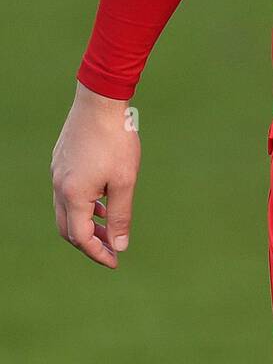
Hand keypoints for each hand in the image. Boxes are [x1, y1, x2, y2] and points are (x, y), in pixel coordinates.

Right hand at [51, 82, 140, 268]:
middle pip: (68, 228)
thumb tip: (119, 246)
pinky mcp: (61, 161)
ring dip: (87, 223)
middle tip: (112, 248)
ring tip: (110, 225)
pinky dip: (84, 204)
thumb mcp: (124, 181)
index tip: (115, 261)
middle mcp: (59, 186)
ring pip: (67, 210)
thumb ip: (120, 216)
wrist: (100, 101)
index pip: (80, 238)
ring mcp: (57, 173)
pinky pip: (67, 193)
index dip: (98, 253)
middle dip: (90, 243)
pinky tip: (103, 199)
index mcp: (73, 195)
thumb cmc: (116, 139)